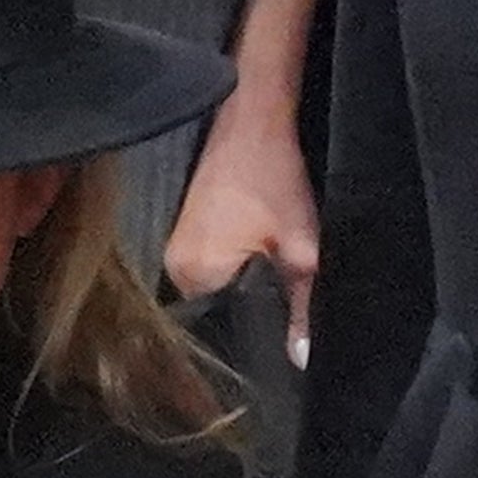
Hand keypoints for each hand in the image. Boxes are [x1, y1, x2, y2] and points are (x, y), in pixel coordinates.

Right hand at [166, 107, 319, 364]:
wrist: (252, 118)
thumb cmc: (271, 175)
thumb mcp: (300, 245)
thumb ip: (302, 305)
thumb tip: (302, 358)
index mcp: (194, 275)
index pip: (225, 331)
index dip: (258, 333)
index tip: (285, 329)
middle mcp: (175, 268)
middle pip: (219, 312)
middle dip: (253, 309)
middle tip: (287, 298)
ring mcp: (177, 249)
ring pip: (218, 289)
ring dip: (245, 286)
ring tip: (274, 273)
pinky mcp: (187, 232)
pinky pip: (212, 267)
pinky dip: (236, 266)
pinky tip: (259, 252)